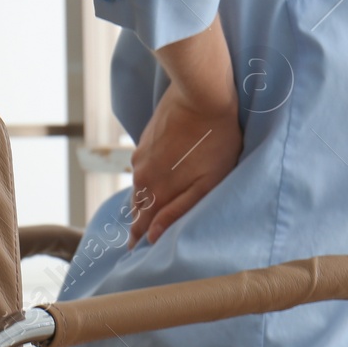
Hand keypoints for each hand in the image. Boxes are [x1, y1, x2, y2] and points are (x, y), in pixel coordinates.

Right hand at [128, 81, 242, 246]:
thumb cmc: (214, 141)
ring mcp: (141, 155)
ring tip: (143, 213)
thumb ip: (179, 209)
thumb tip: (153, 235)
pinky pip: (142, 167)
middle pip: (138, 206)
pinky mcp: (146, 139)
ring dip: (141, 200)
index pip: (142, 224)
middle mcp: (142, 175)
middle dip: (138, 223)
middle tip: (135, 239)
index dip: (138, 238)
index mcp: (156, 191)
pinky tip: (153, 179)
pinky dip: (146, 178)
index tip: (133, 252)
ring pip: (139, 186)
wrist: (200, 94)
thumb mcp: (206, 182)